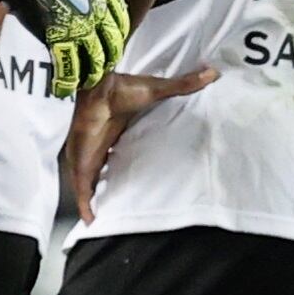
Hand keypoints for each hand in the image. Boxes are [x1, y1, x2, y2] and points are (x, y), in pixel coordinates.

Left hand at [69, 65, 215, 220]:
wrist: (98, 91)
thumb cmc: (122, 90)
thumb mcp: (156, 90)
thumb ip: (182, 85)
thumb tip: (212, 72)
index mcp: (114, 131)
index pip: (116, 151)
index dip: (122, 163)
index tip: (132, 176)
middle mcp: (99, 146)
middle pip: (102, 170)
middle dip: (109, 185)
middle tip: (120, 203)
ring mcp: (88, 156)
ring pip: (91, 183)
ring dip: (95, 199)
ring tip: (106, 218)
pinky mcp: (81, 163)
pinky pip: (82, 190)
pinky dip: (86, 206)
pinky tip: (92, 221)